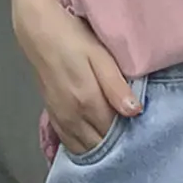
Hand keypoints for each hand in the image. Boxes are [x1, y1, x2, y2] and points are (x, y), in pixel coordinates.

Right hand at [14, 0, 141, 155]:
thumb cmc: (74, 40)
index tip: (143, 129)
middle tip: (134, 134)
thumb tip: (135, 112)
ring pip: (84, 148)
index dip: (130, 134)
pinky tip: (95, 140)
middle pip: (99, 144)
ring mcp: (61, 119)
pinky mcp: (53, 116)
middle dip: (117, 144)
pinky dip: (83, 146)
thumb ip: (116, 86)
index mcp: (88, 102)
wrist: (40, 33)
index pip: (114, 132)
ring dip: (100, 147)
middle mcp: (73, 117)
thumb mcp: (100, 56)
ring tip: (118, 139)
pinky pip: (69, 143)